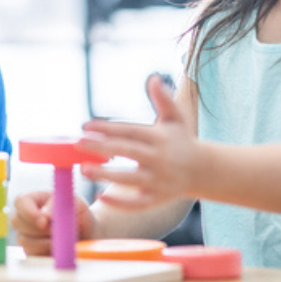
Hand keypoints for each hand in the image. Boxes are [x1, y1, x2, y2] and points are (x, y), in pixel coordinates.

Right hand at [10, 190, 94, 255]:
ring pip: (25, 241)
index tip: (44, 221)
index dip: (29, 211)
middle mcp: (26, 217)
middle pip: (18, 222)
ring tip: (63, 238)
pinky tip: (58, 248)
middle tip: (58, 231)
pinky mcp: (29, 251)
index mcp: (35, 199)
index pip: (21, 202)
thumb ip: (60, 205)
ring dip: (46, 242)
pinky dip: (47, 253)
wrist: (87, 234)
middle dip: (39, 229)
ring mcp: (25, 235)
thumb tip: (45, 215)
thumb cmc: (79, 214)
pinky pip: (32, 255)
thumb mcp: (76, 204)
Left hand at [79, 74, 199, 209]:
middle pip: (127, 152)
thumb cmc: (181, 140)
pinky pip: (137, 204)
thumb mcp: (175, 118)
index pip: (129, 131)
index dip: (107, 128)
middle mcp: (160, 159)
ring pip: (129, 178)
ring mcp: (159, 181)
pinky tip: (100, 197)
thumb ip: (163, 99)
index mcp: (160, 138)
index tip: (85, 126)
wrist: (203, 171)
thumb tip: (153, 78)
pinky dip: (119, 203)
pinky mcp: (157, 199)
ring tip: (83, 169)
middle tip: (78, 143)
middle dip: (101, 147)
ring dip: (105, 174)